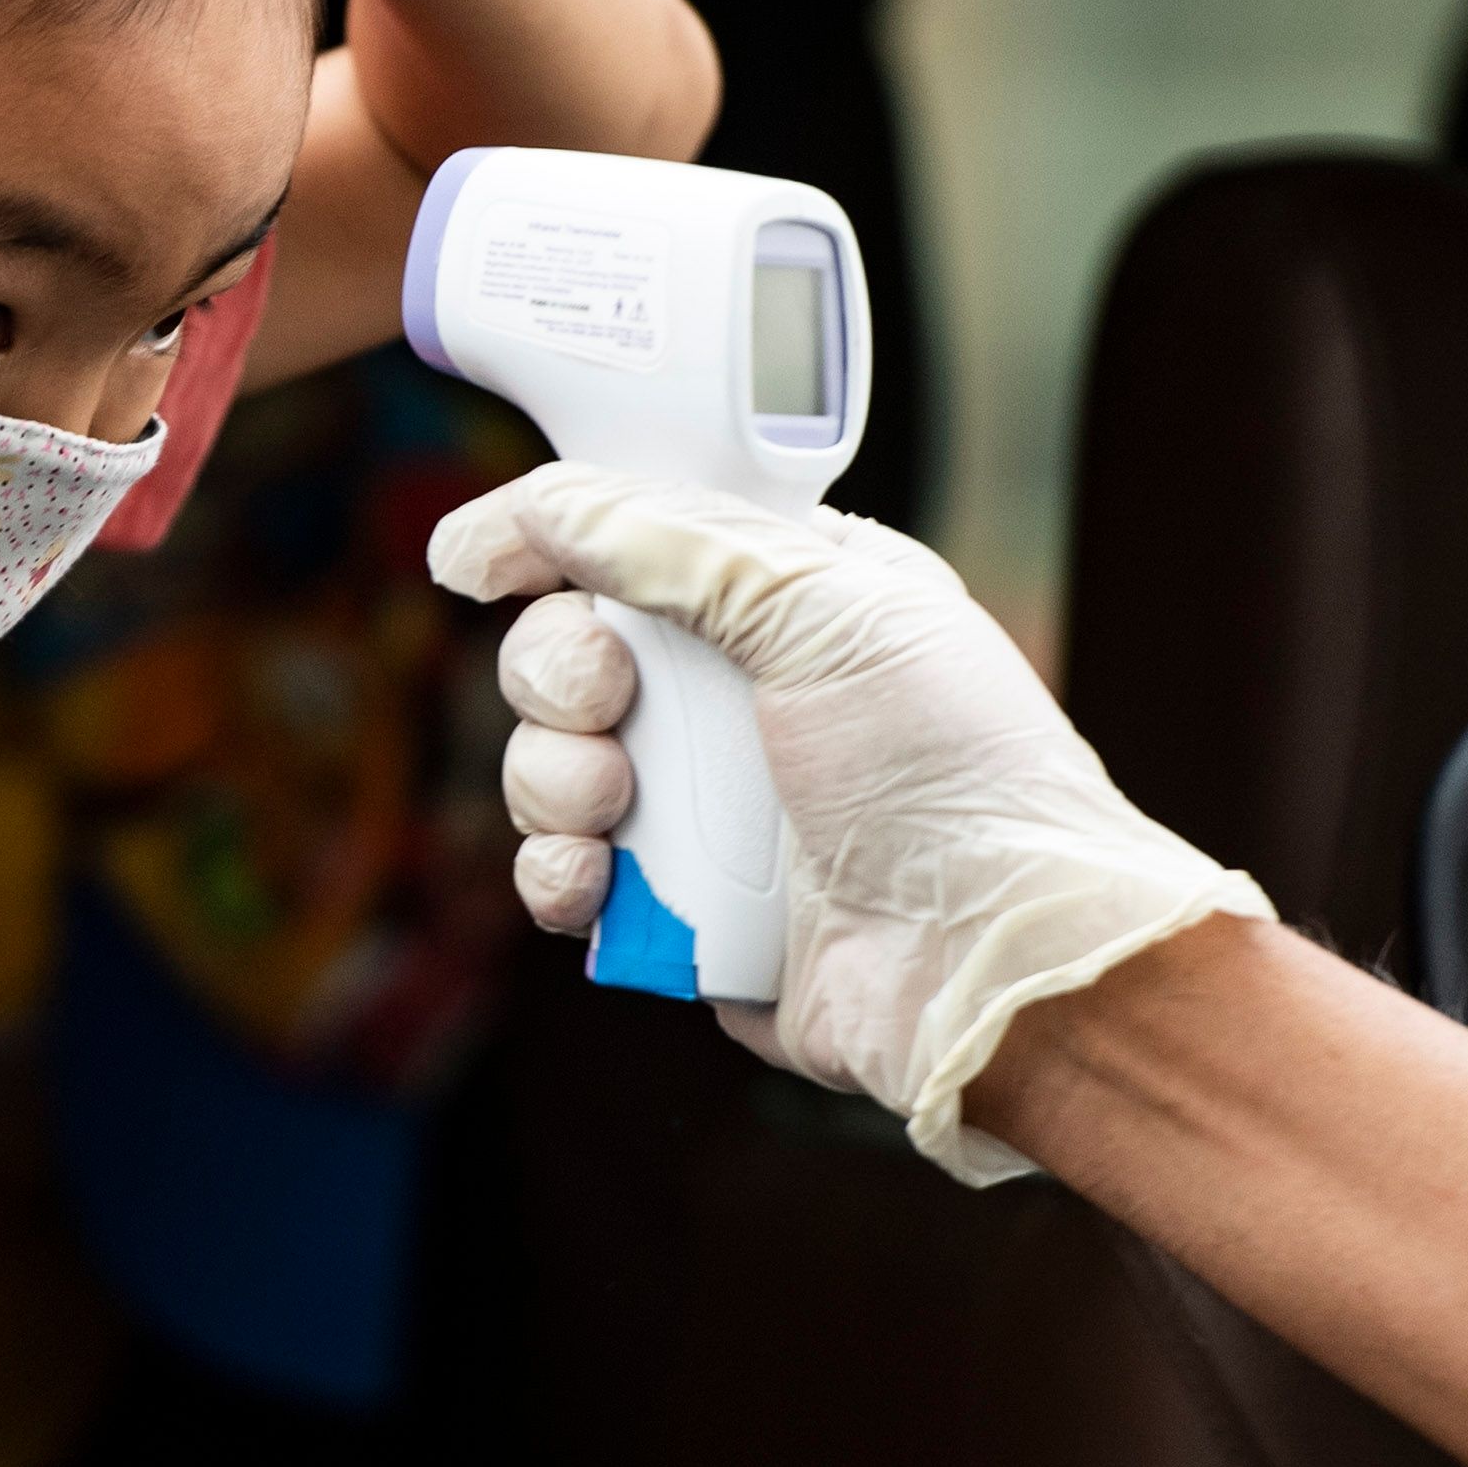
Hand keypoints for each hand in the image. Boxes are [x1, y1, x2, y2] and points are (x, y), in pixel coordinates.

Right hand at [429, 462, 1268, 1182]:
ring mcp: (704, 810)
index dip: (547, 539)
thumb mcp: (824, 605)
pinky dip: (558, 874)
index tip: (476, 560)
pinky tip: (595, 881)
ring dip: (552, 777)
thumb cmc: (952, 771)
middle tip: (607, 695)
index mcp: (787, 601)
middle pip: (568, 650)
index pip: (632, 540)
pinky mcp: (680, 912)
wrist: (991, 960)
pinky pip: (565, 875)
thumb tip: (529, 506)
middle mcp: (739, 698)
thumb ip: (666, 538)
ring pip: (548, 765)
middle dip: (556, 671)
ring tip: (615, 803)